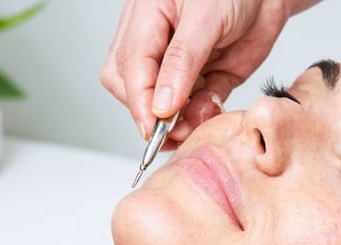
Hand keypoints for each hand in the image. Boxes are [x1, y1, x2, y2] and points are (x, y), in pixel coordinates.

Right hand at [101, 0, 306, 145]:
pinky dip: (203, 115)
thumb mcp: (205, 17)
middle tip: (177, 130)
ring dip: (179, 120)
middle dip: (153, 114)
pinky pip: (197, 107)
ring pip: (163, 104)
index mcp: (146, 18)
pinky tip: (211, 109)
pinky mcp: (207, 78)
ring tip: (199, 119)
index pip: (129, 68)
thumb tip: (161, 104)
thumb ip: (182, 62)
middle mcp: (157, 43)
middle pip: (133, 88)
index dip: (139, 102)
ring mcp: (181, 64)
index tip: (154, 129)